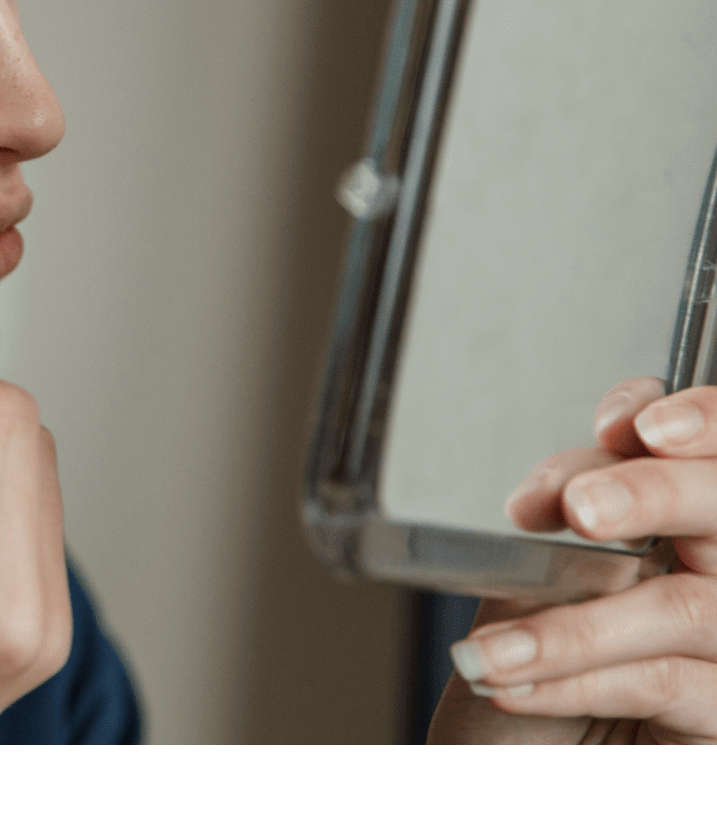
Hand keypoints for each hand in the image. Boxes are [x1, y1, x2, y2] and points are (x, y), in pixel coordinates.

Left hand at [430, 377, 716, 743]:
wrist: (512, 766)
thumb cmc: (528, 670)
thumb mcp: (536, 582)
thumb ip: (571, 524)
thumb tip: (571, 489)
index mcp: (686, 526)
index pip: (715, 449)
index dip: (699, 419)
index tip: (625, 425)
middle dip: (653, 493)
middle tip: (581, 509)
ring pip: (686, 606)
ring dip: (572, 625)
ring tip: (491, 648)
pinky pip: (663, 681)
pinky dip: (575, 678)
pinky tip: (514, 683)